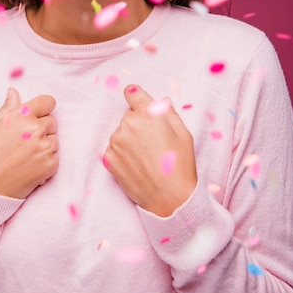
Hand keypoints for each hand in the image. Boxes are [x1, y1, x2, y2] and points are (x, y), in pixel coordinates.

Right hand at [0, 87, 57, 198]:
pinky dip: (45, 162)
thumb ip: (7, 108)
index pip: (47, 102)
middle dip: (42, 129)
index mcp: (21, 115)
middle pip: (52, 121)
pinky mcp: (50, 165)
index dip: (42, 108)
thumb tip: (14, 92)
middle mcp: (35, 128)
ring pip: (54, 140)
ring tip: (24, 156)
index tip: (37, 115)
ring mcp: (44, 147)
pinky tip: (28, 167)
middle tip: (23, 141)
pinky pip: (55, 158)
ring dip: (44, 146)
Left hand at [103, 85, 197, 216]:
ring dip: (130, 139)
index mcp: (147, 113)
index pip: (133, 93)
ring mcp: (116, 142)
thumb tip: (161, 101)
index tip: (137, 101)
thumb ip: (169, 112)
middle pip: (129, 115)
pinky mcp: (108, 158)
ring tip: (147, 156)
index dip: (136, 97)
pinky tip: (138, 164)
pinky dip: (123, 153)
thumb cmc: (180, 165)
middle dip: (139, 123)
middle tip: (153, 141)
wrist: (170, 199)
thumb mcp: (183, 133)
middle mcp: (128, 124)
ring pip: (121, 132)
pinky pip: (114, 148)